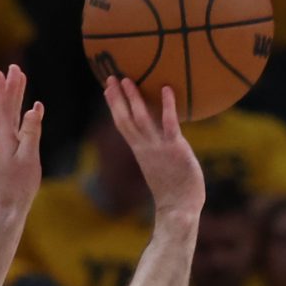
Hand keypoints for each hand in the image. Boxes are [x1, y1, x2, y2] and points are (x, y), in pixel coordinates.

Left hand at [0, 66, 44, 216]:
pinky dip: (19, 114)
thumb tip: (33, 109)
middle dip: (11, 87)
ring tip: (19, 82)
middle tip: (14, 68)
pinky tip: (26, 112)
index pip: (3, 107)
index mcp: (4, 137)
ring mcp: (4, 145)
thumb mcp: (29, 158)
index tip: (4, 71)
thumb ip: (31, 132)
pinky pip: (14, 127)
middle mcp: (1, 138)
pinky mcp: (8, 153)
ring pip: (9, 116)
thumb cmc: (20, 185)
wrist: (9, 207)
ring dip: (14, 98)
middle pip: (6, 107)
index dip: (4, 88)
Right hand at [103, 77, 204, 219]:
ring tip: (127, 79)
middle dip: (117, 98)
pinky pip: (170, 123)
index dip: (114, 106)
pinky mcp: (176, 148)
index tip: (107, 90)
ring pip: (141, 118)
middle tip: (111, 77)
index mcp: (140, 151)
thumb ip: (156, 152)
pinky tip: (167, 89)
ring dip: (133, 98)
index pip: (122, 125)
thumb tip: (157, 142)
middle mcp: (145, 147)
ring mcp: (159, 147)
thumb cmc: (173, 191)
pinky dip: (167, 106)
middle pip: (126, 119)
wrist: (178, 208)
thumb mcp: (159, 168)